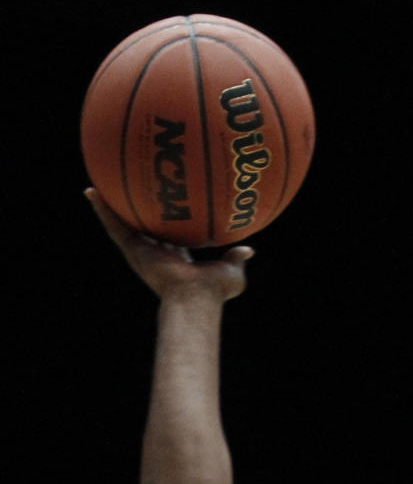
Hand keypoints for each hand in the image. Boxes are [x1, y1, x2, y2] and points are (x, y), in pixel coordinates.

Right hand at [85, 188, 252, 300]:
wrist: (194, 296)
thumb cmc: (213, 291)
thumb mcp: (230, 271)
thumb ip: (236, 258)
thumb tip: (249, 250)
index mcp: (175, 259)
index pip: (167, 238)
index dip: (164, 226)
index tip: (161, 212)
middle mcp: (155, 254)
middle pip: (142, 229)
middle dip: (134, 213)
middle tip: (126, 193)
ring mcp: (141, 252)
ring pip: (121, 224)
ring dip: (109, 207)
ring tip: (97, 186)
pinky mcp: (132, 249)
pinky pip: (113, 225)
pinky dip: (102, 209)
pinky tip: (92, 192)